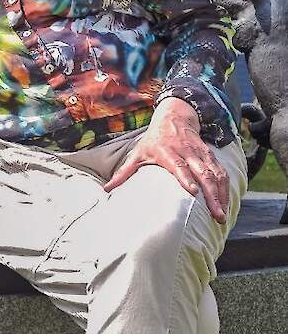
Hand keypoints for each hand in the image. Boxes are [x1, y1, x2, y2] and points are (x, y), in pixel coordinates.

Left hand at [104, 97, 228, 223]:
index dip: (186, 178)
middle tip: (216, 215)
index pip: (179, 166)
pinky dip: (226, 188)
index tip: (193, 192)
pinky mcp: (210, 156)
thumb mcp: (137, 154)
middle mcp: (187, 153)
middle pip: (202, 174)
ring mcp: (201, 154)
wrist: (174, 119)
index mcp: (167, 153)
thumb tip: (107, 189)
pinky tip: (227, 203)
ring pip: (216, 175)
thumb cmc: (153, 141)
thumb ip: (123, 173)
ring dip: (222, 195)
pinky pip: (221, 172)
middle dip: (211, 195)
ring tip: (222, 215)